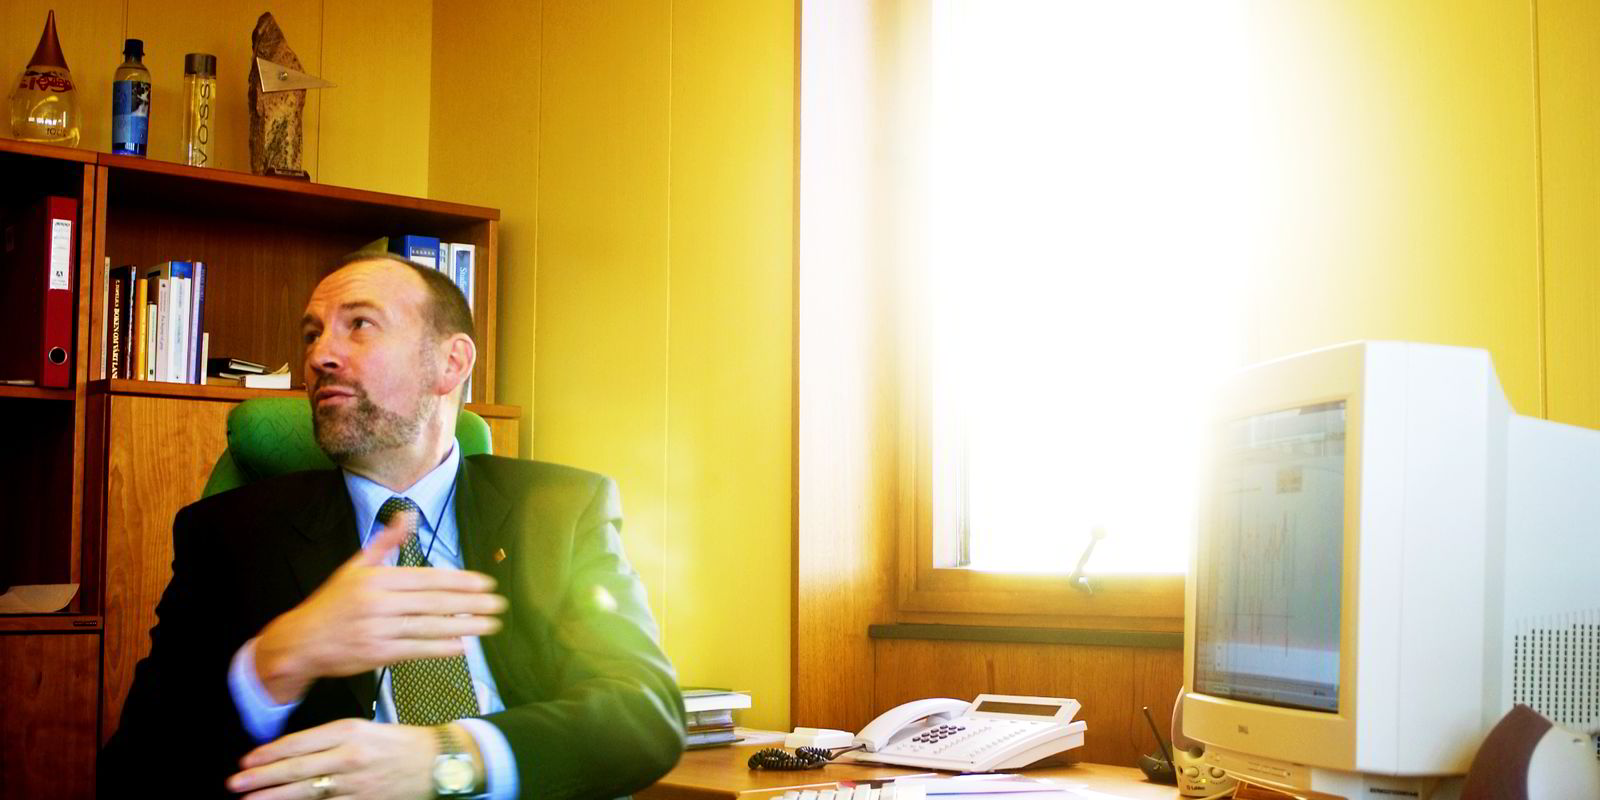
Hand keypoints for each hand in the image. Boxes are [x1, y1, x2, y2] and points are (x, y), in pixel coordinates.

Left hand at [227, 719, 464, 799]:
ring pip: (306, 790)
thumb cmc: (404, 743)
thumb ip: (332, 739)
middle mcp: (350, 756)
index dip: (270, 752)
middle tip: (237, 783)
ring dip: (275, 796)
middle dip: (262, 777)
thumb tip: (295, 752)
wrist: (439, 761)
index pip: (300, 742)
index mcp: (351, 731)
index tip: (248, 760)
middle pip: (297, 767)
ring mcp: (356, 782)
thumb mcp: (367, 728)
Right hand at [254, 510, 507, 702]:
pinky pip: (415, 650)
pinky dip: (439, 649)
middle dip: (469, 603)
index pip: (427, 578)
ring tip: (488, 625)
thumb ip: (386, 542)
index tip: (484, 583)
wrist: (300, 641)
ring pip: (428, 626)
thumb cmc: (332, 603)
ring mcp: (377, 629)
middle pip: (433, 602)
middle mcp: (379, 602)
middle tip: (497, 603)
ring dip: (463, 626)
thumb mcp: (355, 567)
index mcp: (377, 578)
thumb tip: (407, 516)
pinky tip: (462, 646)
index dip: (458, 581)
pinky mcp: (376, 654)